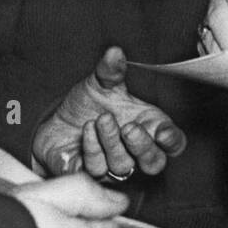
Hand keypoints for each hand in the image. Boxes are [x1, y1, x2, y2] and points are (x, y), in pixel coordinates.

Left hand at [33, 45, 186, 179]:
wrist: (55, 122)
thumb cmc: (88, 105)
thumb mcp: (100, 84)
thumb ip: (111, 71)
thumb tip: (114, 52)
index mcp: (148, 128)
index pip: (172, 143)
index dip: (172, 141)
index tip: (163, 133)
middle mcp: (135, 152)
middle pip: (154, 163)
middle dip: (142, 147)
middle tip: (129, 128)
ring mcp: (115, 167)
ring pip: (124, 166)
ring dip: (112, 142)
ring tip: (101, 119)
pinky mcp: (92, 175)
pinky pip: (97, 169)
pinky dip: (92, 148)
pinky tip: (86, 130)